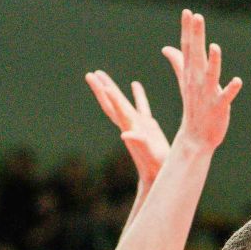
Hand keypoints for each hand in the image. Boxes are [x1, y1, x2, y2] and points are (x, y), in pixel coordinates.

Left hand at [85, 70, 171, 184]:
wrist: (159, 175)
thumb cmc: (155, 165)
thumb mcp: (148, 153)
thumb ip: (137, 142)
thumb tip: (124, 134)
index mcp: (130, 127)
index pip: (116, 107)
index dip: (109, 94)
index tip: (98, 80)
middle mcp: (129, 124)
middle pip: (112, 103)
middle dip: (102, 87)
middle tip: (91, 74)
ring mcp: (137, 124)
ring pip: (122, 102)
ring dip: (113, 88)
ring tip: (103, 75)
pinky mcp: (148, 126)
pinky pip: (141, 106)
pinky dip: (138, 95)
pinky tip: (135, 84)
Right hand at [161, 9, 241, 149]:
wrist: (195, 137)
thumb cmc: (193, 107)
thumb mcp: (184, 82)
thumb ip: (179, 63)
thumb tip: (167, 48)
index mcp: (190, 74)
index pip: (187, 48)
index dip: (188, 30)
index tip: (188, 11)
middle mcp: (197, 82)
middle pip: (196, 55)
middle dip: (196, 36)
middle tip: (197, 17)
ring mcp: (207, 95)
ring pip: (210, 75)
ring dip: (213, 62)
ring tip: (215, 47)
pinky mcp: (218, 108)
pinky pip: (225, 98)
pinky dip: (230, 90)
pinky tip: (238, 81)